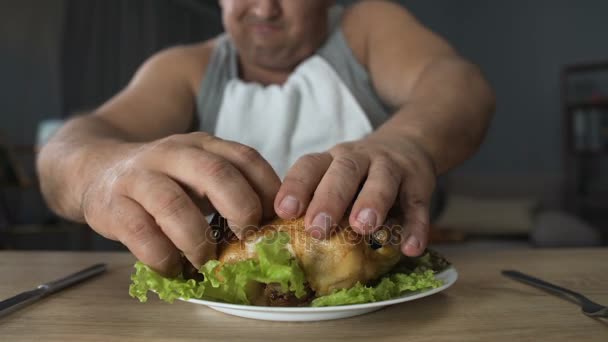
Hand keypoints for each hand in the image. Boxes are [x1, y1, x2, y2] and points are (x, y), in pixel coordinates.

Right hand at [81, 132, 279, 275]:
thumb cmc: (162, 180)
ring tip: (207, 261)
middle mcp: (173, 153)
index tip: (276, 219)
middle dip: (240, 210)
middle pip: (216, 174)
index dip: (268, 190)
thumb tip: (272, 226)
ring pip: (174, 205)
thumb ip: (230, 187)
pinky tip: (173, 267)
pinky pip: (141, 234)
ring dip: (198, 241)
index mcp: (203, 145)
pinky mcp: (112, 204)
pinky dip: (163, 257)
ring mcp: (140, 176)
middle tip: (246, 239)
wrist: (96, 170)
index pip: (245, 158)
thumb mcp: (198, 172)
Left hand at [274, 134, 435, 256]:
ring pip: (382, 179)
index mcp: (332, 159)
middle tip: (318, 228)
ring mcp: (391, 168)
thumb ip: (317, 201)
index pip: (310, 166)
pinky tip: (410, 247)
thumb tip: (287, 242)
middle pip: (344, 172)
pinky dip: (416, 226)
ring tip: (362, 227)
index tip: (284, 210)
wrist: (408, 144)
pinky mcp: (419, 183)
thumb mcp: (335, 176)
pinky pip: (418, 204)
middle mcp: (360, 158)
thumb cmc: (359, 174)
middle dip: (329, 199)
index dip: (296, 186)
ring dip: (372, 202)